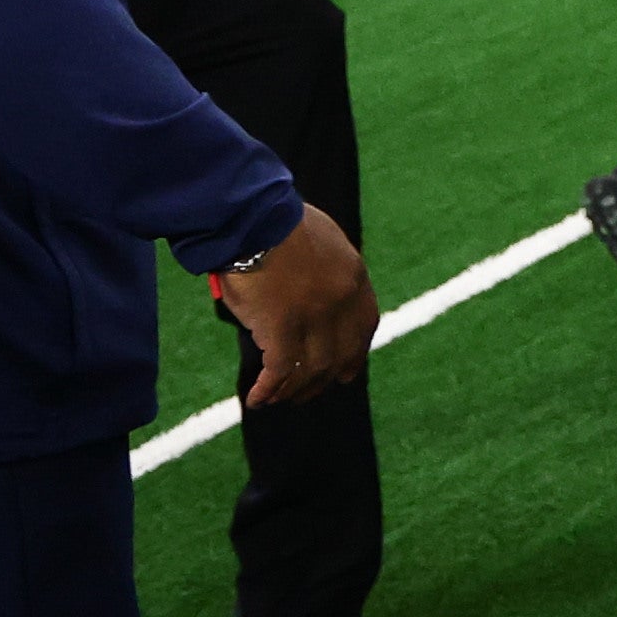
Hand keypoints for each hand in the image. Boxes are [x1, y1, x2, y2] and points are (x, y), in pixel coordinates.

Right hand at [219, 206, 378, 407]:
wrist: (252, 216)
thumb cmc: (278, 222)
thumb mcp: (323, 241)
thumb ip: (328, 270)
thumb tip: (318, 293)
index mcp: (354, 276)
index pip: (365, 325)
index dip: (355, 352)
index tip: (345, 370)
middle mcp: (340, 300)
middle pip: (341, 353)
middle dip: (325, 379)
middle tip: (307, 394)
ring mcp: (313, 314)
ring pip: (312, 368)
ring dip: (294, 390)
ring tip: (278, 399)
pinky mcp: (280, 325)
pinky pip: (280, 370)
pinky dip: (269, 389)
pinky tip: (257, 398)